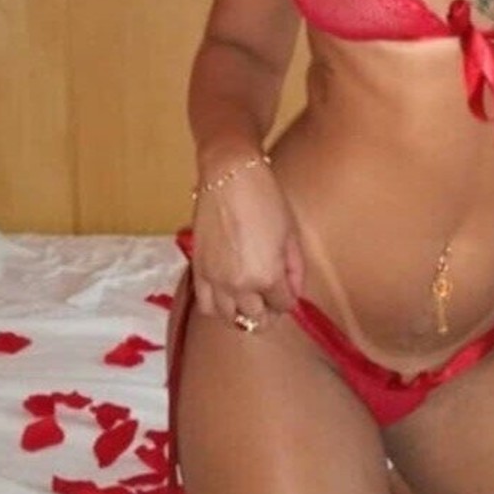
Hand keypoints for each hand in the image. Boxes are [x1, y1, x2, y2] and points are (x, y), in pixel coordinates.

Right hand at [191, 160, 303, 331]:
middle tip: (272, 297)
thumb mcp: (291, 234)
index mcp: (267, 276)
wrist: (229, 175)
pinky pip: (205, 304)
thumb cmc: (266, 198)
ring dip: (242, 314)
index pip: (283, 305)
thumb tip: (293, 292)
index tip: (288, 288)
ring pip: (228, 317)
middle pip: (256, 317)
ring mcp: (215, 279)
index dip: (289, 298)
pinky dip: (218, 307)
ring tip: (249, 301)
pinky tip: (227, 296)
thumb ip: (295, 269)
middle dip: (268, 310)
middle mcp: (239, 285)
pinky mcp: (198, 269)